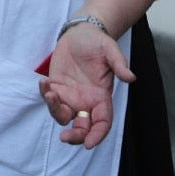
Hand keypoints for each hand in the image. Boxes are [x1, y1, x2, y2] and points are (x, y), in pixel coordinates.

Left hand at [38, 23, 132, 148]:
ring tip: (51, 93)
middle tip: (65, 137)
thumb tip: (131, 78)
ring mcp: (70, 95)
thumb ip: (119, 64)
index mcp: (101, 96)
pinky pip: (50, 99)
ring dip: (55, 111)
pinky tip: (44, 83)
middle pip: (82, 127)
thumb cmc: (97, 41)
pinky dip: (45, 95)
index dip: (97, 135)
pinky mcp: (57, 86)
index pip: (102, 122)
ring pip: (63, 116)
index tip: (88, 143)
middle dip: (75, 136)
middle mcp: (86, 100)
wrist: (80, 32)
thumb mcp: (110, 49)